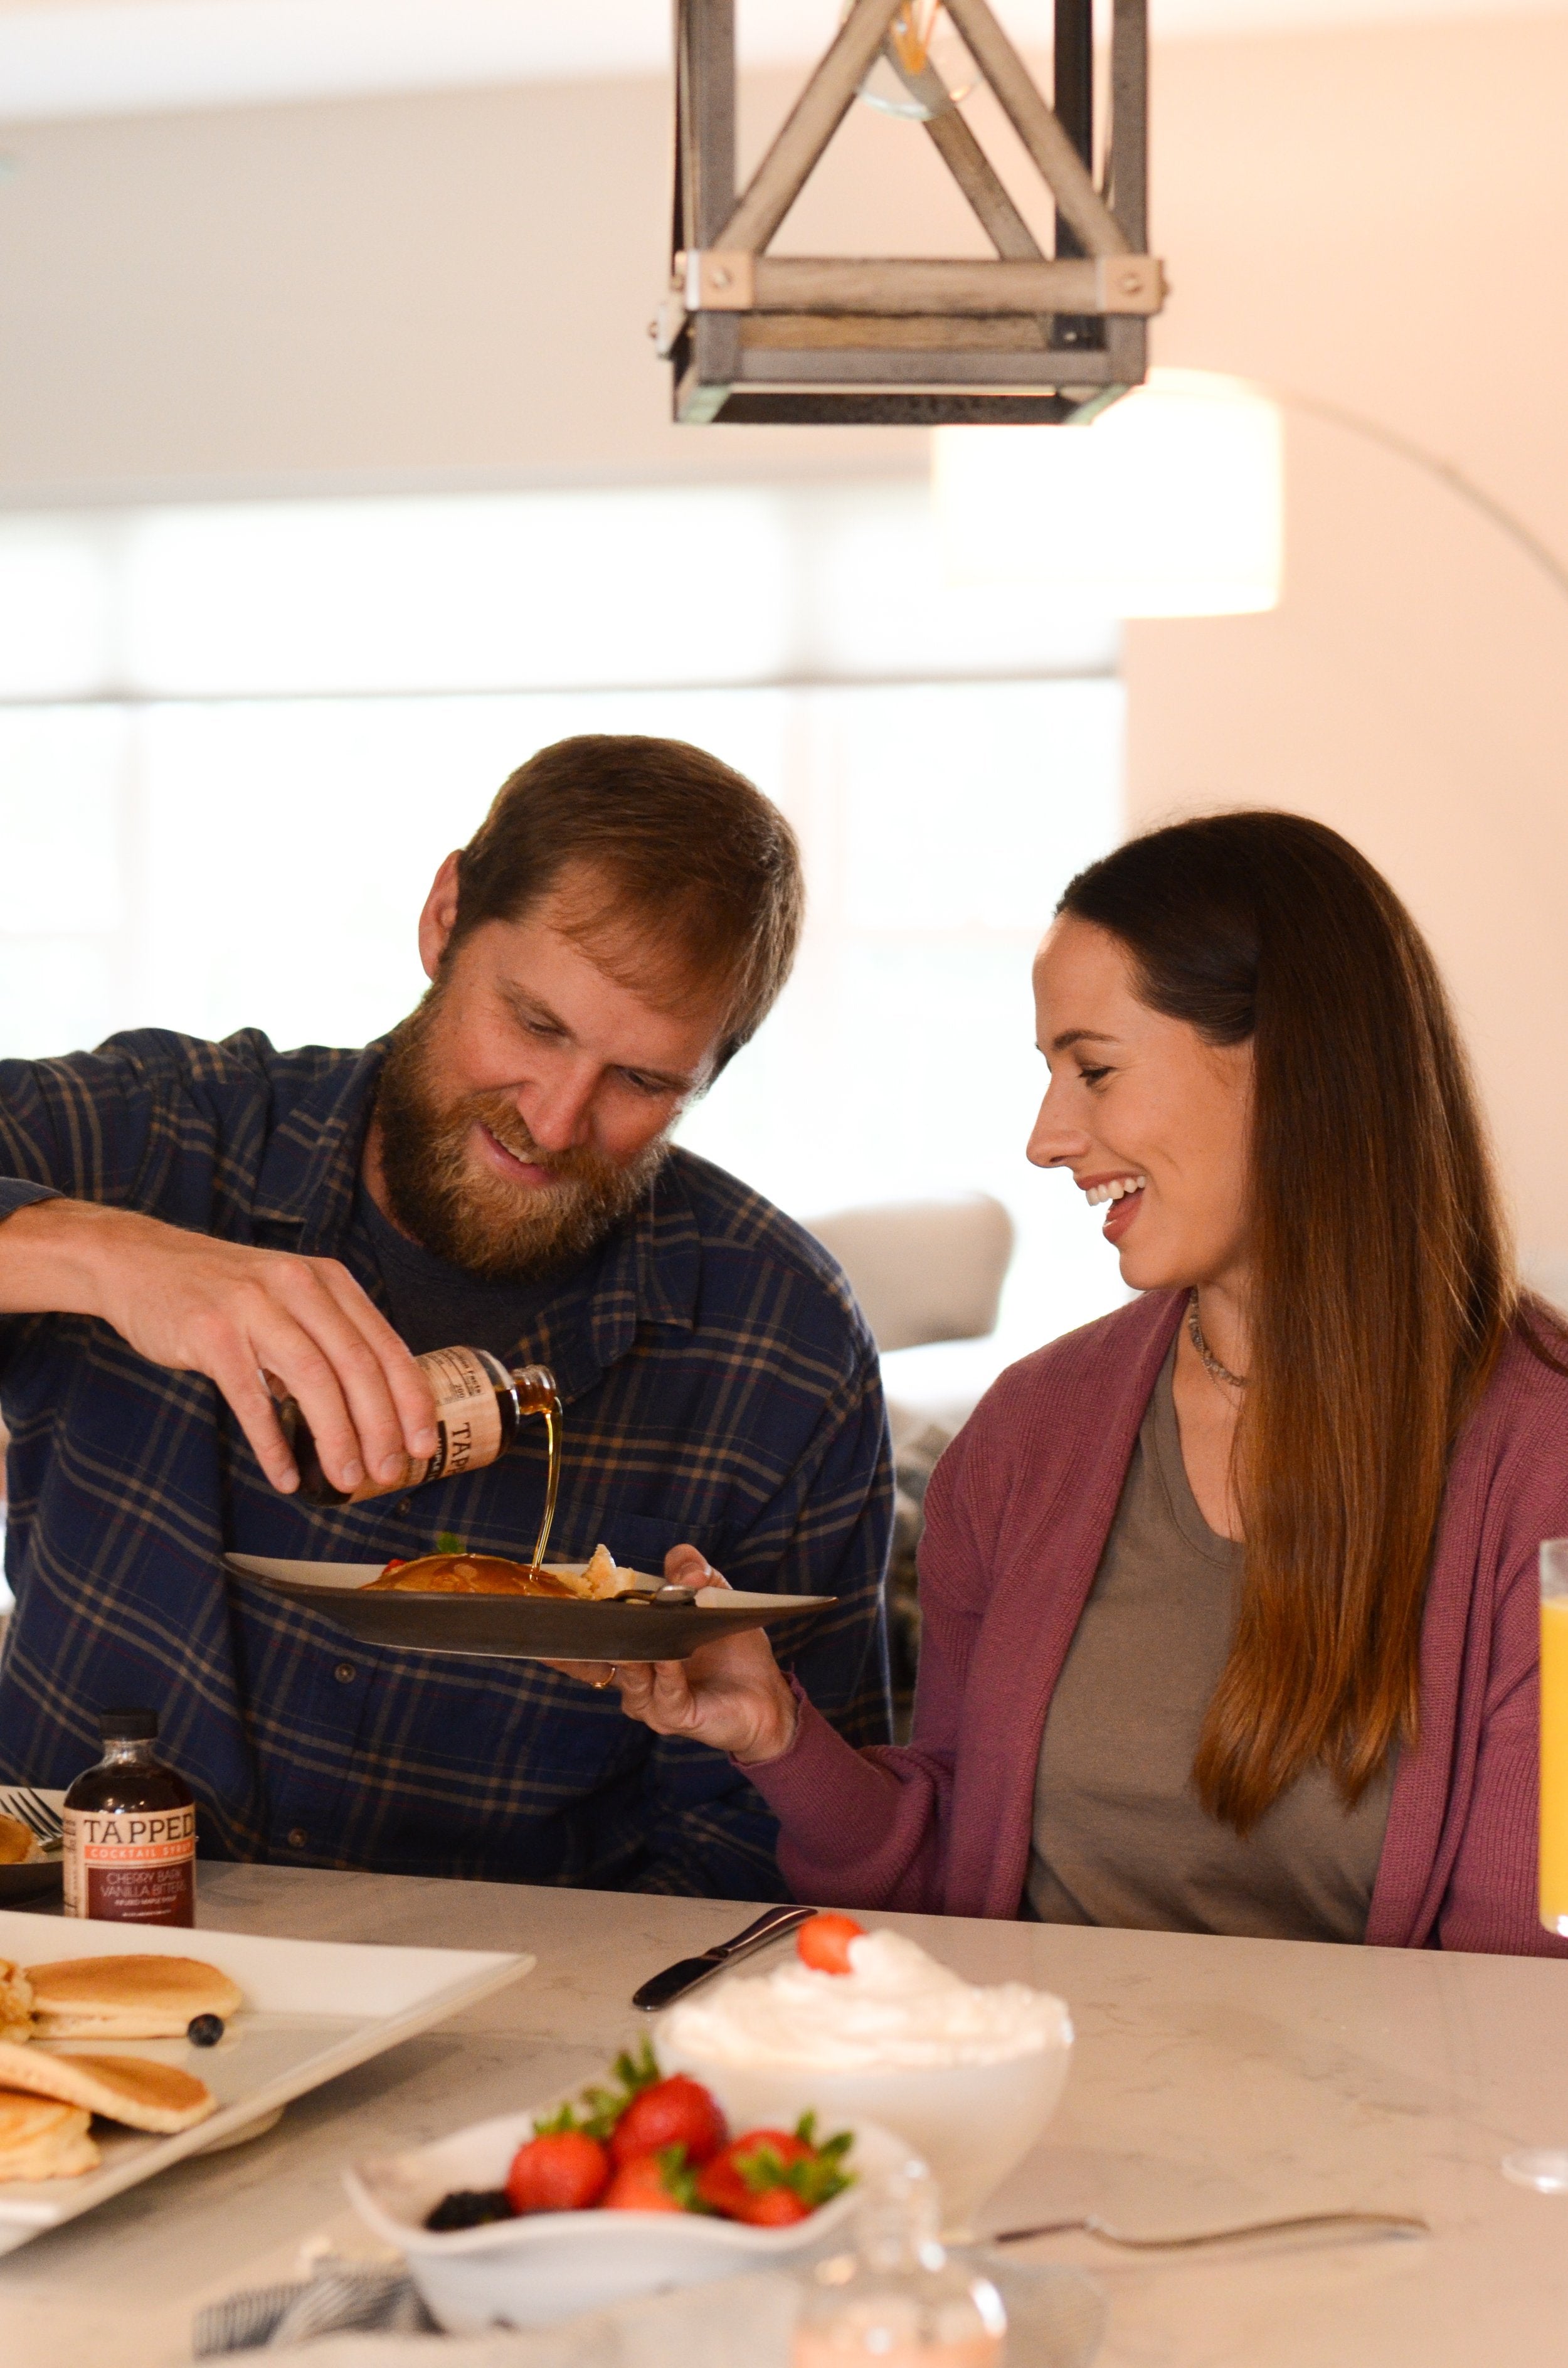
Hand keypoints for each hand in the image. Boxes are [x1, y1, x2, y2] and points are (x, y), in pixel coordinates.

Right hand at [0, 1198, 437, 1495]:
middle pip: (357, 1367)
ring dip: (336, 1439)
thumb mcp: (288, 1296)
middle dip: (380, 1428)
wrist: (138, 1262)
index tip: (423, 1445)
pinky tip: (285, 1475)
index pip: (385, 1346)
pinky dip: (272, 1443)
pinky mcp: (211, 1333)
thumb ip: (328, 1337)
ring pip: (314, 1381)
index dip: (411, 1400)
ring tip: (345, 1479)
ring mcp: (253, 1306)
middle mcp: (298, 1287)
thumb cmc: (222, 1292)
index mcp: (328, 1280)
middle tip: (387, 1473)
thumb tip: (372, 1407)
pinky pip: (252, 1399)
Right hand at [555, 1545, 800, 1765]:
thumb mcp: (714, 1597)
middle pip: (594, 1659)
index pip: (591, 1634)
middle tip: (577, 1610)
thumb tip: (685, 1568)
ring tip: (633, 1628)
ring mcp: (651, 1700)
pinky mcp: (675, 1716)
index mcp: (634, 1647)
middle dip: (584, 1636)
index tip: (550, 1596)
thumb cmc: (733, 1649)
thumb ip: (693, 1572)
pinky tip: (669, 1657)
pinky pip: (662, 1695)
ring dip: (632, 1650)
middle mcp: (633, 1676)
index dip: (569, 1617)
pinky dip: (664, 1673)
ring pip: (628, 1676)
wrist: (767, 1697)